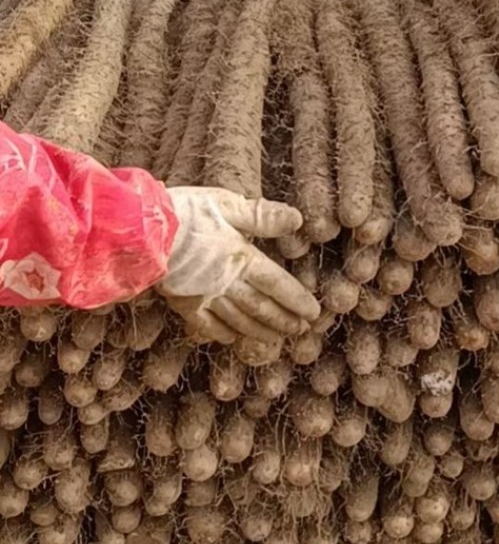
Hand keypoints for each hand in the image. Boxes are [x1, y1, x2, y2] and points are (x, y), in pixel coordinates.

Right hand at [159, 187, 320, 344]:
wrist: (141, 230)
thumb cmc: (184, 211)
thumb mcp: (227, 204)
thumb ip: (262, 216)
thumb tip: (296, 219)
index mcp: (241, 259)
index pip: (277, 284)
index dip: (296, 300)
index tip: (312, 313)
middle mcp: (227, 283)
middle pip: (262, 307)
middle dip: (283, 320)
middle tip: (300, 331)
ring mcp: (204, 296)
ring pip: (239, 320)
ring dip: (260, 331)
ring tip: (276, 339)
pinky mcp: (183, 302)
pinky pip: (207, 325)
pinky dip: (223, 333)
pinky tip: (234, 338)